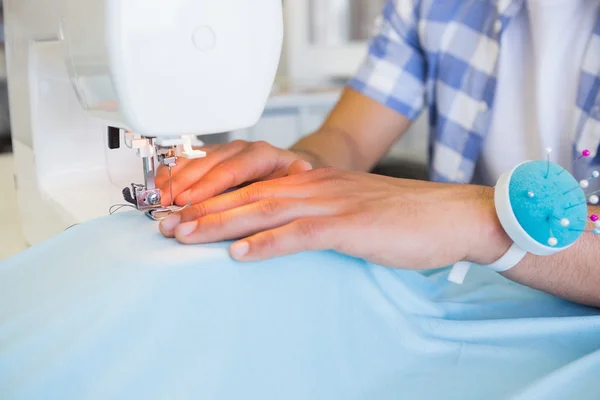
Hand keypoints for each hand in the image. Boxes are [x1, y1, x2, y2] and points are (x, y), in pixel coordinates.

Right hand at [155, 140, 313, 206]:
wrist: (288, 176)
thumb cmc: (291, 186)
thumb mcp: (300, 184)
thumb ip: (298, 179)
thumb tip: (302, 169)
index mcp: (264, 155)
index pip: (233, 169)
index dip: (209, 186)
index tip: (190, 202)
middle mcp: (241, 150)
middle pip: (208, 165)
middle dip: (185, 186)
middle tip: (168, 206)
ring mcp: (224, 152)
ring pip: (194, 160)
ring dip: (174, 180)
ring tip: (159, 198)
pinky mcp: (210, 158)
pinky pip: (186, 160)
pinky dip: (171, 172)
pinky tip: (159, 185)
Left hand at [159, 168, 511, 268]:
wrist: (447, 215)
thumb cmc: (399, 216)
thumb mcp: (347, 210)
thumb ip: (312, 216)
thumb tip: (279, 234)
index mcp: (313, 182)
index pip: (252, 186)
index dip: (212, 198)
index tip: (181, 212)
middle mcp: (315, 185)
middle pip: (248, 194)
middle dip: (202, 209)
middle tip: (165, 223)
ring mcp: (332, 202)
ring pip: (264, 208)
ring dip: (221, 223)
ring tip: (185, 235)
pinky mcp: (349, 224)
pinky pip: (301, 232)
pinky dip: (268, 242)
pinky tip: (241, 253)